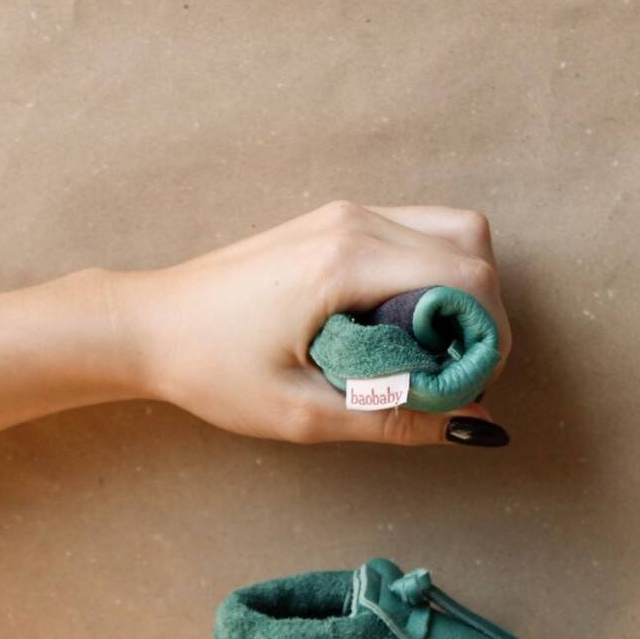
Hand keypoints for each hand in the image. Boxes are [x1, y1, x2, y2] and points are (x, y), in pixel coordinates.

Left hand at [90, 201, 510, 446]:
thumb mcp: (302, 413)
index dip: (491, 335)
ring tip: (434, 349)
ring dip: (462, 288)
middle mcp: (354, 222)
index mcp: (347, 262)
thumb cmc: (212, 369)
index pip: (468, 277)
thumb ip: (394, 417)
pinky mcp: (335, 221)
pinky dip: (433, 273)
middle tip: (457, 369)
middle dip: (484, 311)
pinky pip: (416, 231)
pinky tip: (406, 325)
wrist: (149, 325)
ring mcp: (344, 214)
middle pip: (473, 243)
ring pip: (451, 229)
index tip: (474, 384)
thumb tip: (470, 424)